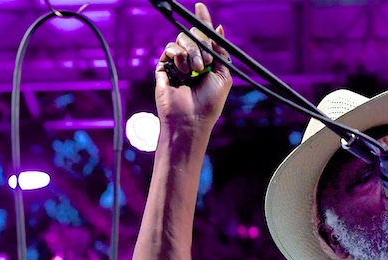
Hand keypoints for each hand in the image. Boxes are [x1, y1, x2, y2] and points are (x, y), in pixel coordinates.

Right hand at [154, 2, 231, 130]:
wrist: (191, 120)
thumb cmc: (210, 103)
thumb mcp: (223, 75)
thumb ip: (221, 51)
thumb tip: (218, 28)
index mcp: (207, 61)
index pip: (204, 36)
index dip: (203, 20)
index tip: (200, 6)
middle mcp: (191, 60)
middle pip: (193, 34)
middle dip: (201, 43)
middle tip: (206, 62)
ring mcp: (177, 63)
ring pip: (181, 40)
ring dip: (192, 52)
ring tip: (196, 69)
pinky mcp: (164, 67)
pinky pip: (170, 49)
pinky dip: (179, 57)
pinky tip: (183, 72)